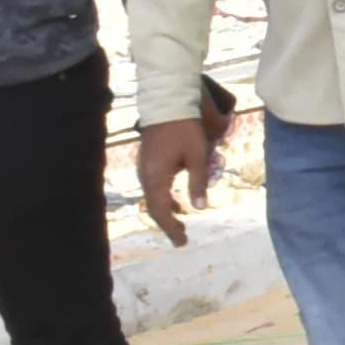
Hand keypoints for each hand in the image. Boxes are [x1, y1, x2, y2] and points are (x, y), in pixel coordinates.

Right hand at [138, 117, 211, 238]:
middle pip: (153, 207)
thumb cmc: (185, 128)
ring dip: (166, 211)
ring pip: (152, 198)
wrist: (167, 104)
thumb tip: (199, 208)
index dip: (171, 227)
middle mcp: (145, 176)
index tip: (182, 241)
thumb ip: (197, 182)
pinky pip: (153, 188)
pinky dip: (163, 199)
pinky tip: (176, 202)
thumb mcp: (197, 155)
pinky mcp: (147, 163)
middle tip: (182, 237)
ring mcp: (144, 169)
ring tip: (182, 222)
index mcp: (155, 177)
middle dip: (168, 223)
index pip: (160, 210)